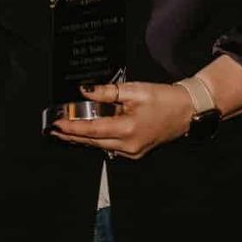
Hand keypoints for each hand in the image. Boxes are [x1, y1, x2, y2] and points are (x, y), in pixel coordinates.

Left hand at [51, 81, 193, 158]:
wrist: (187, 110)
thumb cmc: (165, 99)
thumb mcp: (134, 90)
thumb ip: (107, 92)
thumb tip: (85, 92)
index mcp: (128, 129)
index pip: (92, 130)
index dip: (72, 127)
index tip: (57, 123)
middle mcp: (129, 145)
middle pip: (93, 141)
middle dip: (72, 135)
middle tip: (54, 130)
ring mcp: (133, 151)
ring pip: (101, 145)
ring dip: (83, 138)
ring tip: (66, 131)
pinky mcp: (136, 151)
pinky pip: (111, 146)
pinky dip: (98, 139)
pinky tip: (88, 133)